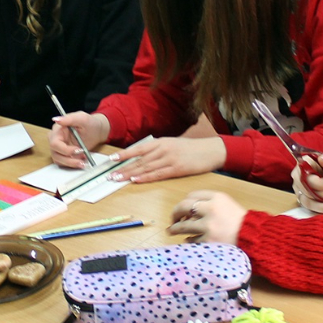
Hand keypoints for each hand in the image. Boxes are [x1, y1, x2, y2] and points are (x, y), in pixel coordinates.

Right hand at [49, 111, 109, 167]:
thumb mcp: (82, 118)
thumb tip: (56, 120)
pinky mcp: (63, 155)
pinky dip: (72, 164)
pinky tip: (81, 161)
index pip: (55, 143)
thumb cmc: (89, 123)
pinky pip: (63, 163)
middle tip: (82, 157)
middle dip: (69, 158)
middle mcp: (55, 139)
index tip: (78, 150)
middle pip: (55, 153)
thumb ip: (69, 118)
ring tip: (83, 162)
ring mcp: (58, 148)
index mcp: (57, 130)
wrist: (96, 131)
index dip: (65, 149)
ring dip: (71, 163)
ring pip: (59, 160)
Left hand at [107, 137, 226, 183]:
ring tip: (118, 179)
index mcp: (161, 142)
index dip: (124, 154)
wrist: (212, 150)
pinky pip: (158, 174)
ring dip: (130, 174)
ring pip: (146, 167)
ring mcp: (170, 159)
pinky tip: (136, 180)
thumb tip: (143, 157)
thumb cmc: (192, 149)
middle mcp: (163, 149)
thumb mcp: (173, 144)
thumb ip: (158, 150)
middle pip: (139, 160)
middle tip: (110, 175)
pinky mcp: (177, 168)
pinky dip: (146, 177)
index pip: (138, 148)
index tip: (111, 159)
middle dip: (123, 167)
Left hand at [167, 191, 246, 244]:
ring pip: (184, 226)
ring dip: (175, 229)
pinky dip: (189, 240)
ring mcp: (209, 226)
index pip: (192, 195)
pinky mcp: (209, 241)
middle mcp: (211, 209)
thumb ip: (209, 203)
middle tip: (173, 219)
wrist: (254, 237)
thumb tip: (187, 211)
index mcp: (217, 197)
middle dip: (174, 213)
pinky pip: (192, 240)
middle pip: (183, 207)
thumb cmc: (240, 221)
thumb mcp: (227, 204)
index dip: (184, 202)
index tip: (182, 209)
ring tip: (171, 231)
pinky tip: (188, 240)